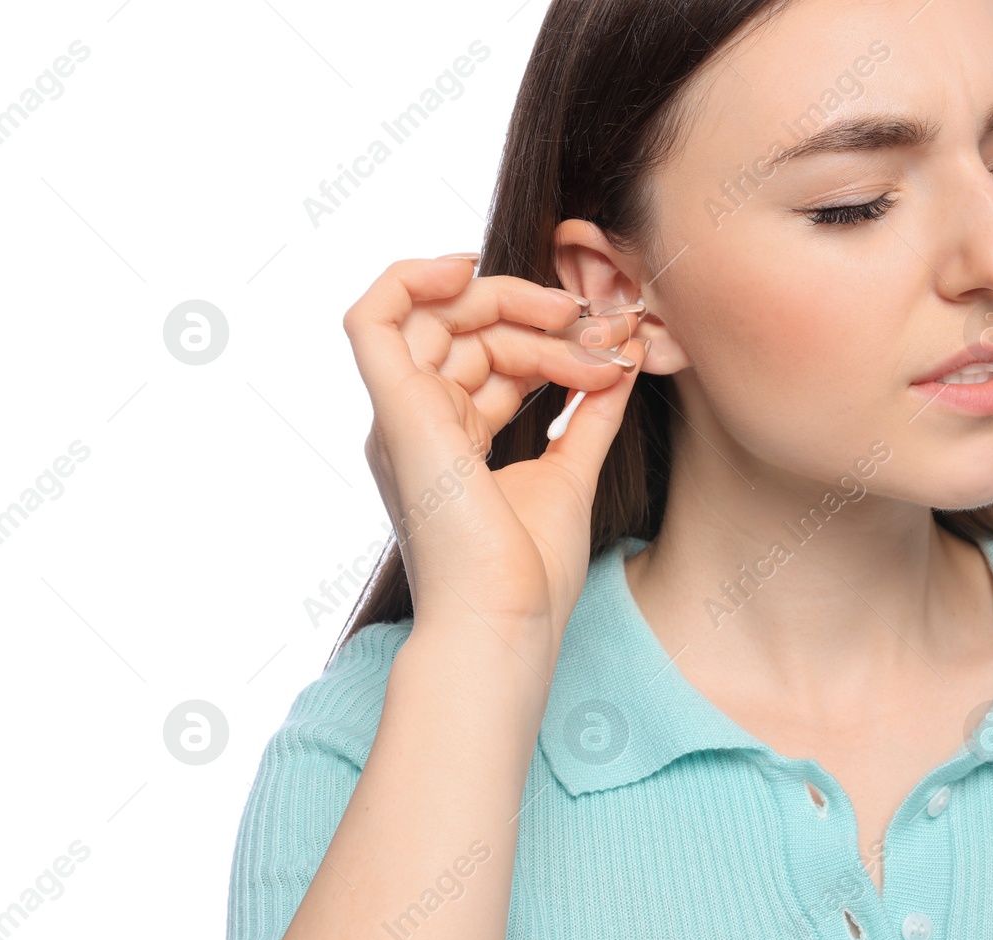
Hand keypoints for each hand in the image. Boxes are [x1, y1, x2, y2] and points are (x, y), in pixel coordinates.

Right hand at [343, 254, 645, 636]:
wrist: (507, 619)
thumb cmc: (529, 573)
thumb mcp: (569, 473)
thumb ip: (588, 416)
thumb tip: (620, 366)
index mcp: (449, 442)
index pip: (490, 360)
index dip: (548, 340)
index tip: (611, 346)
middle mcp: (416, 425)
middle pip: (468, 333)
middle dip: (537, 317)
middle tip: (599, 328)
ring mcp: (401, 418)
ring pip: (439, 318)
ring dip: (511, 304)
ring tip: (574, 320)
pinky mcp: (395, 412)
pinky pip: (373, 318)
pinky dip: (410, 278)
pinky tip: (467, 267)